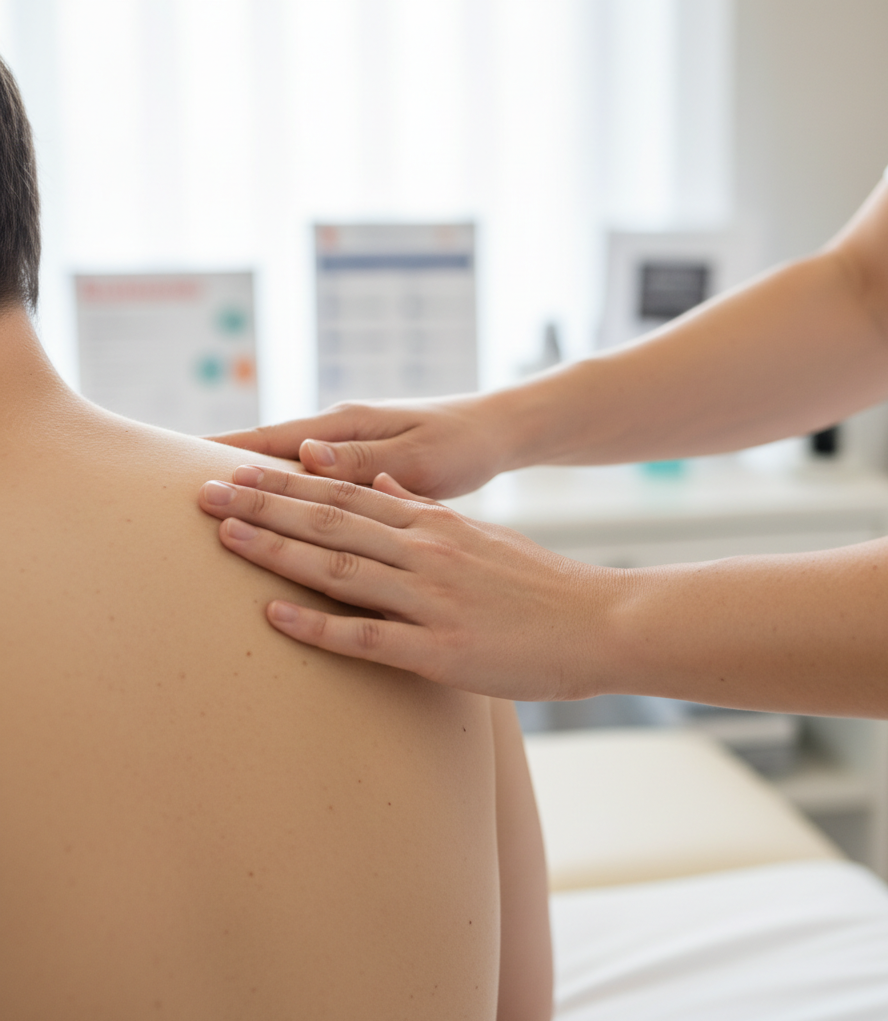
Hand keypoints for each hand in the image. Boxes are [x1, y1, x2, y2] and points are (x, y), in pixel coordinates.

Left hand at [197, 466, 620, 700]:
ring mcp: (432, 599)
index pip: (348, 494)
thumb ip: (428, 509)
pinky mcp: (441, 649)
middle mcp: (427, 552)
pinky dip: (316, 625)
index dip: (288, 483)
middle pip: (331, 522)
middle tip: (203, 492)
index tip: (240, 471)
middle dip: (263, 504)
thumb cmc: (542, 585)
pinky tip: (273, 616)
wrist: (601, 622)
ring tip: (223, 536)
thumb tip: (384, 479)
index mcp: (436, 524)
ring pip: (340, 569)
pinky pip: (367, 636)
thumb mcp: (484, 534)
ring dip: (277, 551)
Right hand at [208, 395, 511, 499]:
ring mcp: (351, 451)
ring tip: (219, 508)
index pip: (270, 439)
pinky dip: (295, 498)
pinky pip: (318, 486)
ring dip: (259, 488)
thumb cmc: (461, 442)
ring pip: (291, 472)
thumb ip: (361, 460)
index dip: (227, 454)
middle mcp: (341, 435)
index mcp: (346, 427)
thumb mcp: (417, 454)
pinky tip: (280, 520)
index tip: (183, 466)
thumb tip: (304, 456)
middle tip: (185, 497)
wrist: (497, 433)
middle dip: (231, 474)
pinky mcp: (367, 469)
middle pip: (270, 455)